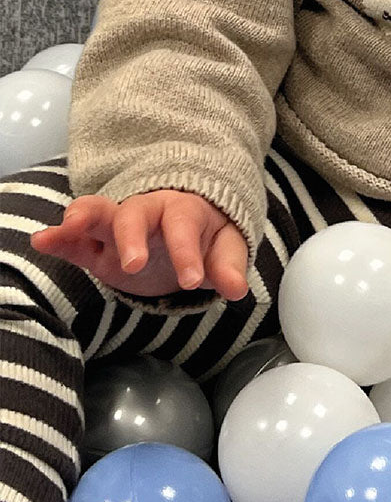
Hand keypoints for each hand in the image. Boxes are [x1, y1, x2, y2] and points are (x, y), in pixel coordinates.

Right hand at [31, 191, 248, 300]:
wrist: (185, 229)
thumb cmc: (207, 237)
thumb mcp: (225, 249)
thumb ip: (228, 267)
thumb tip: (238, 290)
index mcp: (183, 212)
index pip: (184, 227)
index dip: (187, 251)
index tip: (192, 281)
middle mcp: (147, 212)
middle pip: (135, 214)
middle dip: (132, 236)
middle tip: (134, 264)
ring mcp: (118, 226)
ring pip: (98, 214)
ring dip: (83, 218)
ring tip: (69, 226)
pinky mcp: (96, 244)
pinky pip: (75, 238)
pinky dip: (58, 238)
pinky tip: (42, 241)